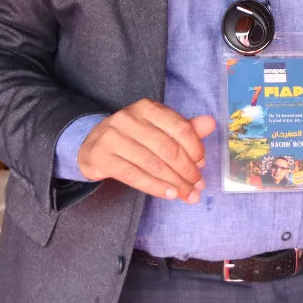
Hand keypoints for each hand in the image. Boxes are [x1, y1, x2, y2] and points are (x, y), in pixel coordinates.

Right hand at [77, 99, 213, 201]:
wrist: (92, 145)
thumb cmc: (133, 137)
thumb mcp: (159, 128)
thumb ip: (185, 128)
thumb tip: (211, 123)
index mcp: (147, 108)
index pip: (180, 128)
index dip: (195, 149)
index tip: (202, 164)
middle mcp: (128, 119)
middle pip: (168, 148)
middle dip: (187, 170)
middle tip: (198, 185)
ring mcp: (112, 137)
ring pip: (152, 164)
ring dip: (175, 182)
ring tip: (188, 194)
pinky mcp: (101, 157)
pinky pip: (133, 175)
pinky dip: (155, 187)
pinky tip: (170, 194)